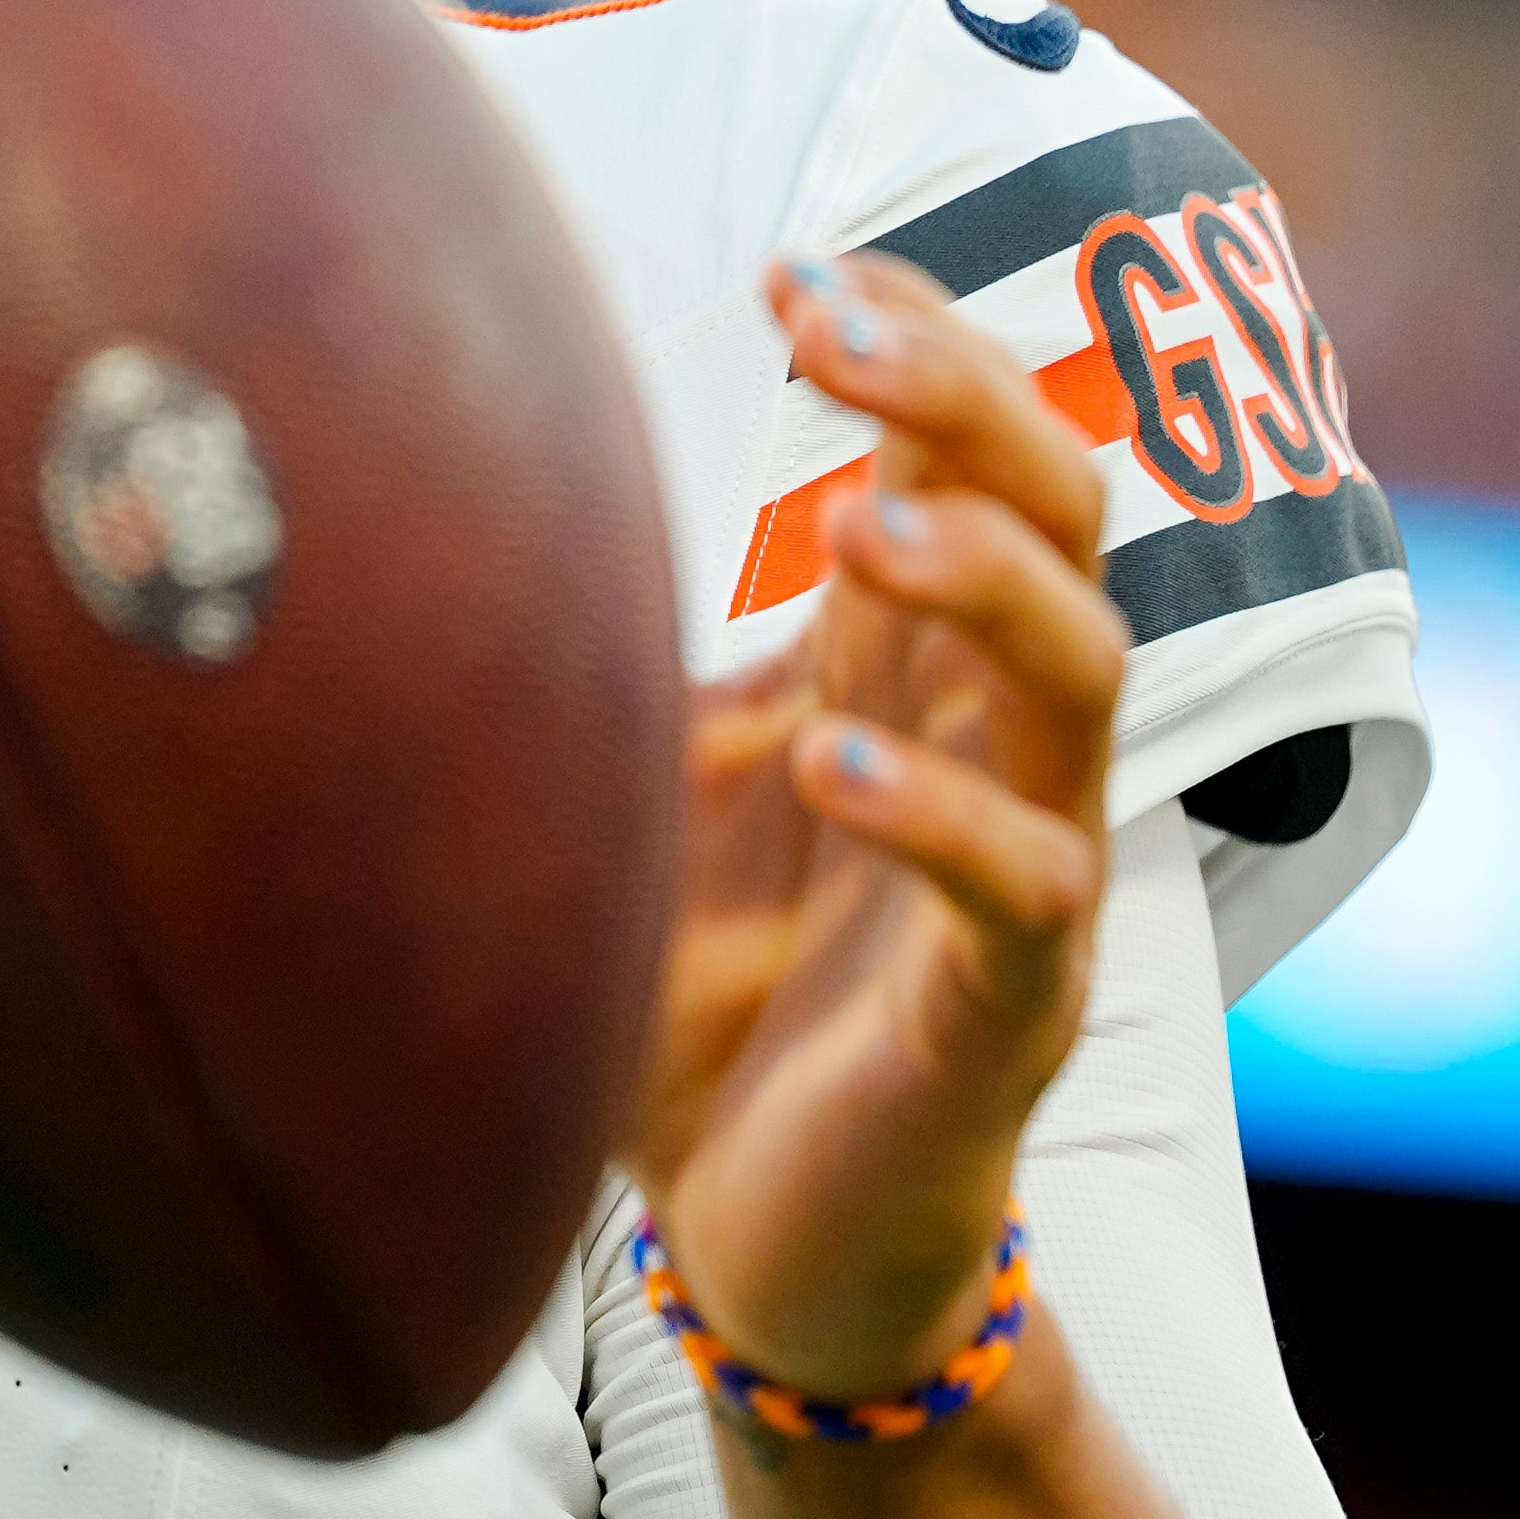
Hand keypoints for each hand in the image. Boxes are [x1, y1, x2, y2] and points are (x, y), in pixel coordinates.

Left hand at [626, 253, 1127, 1403]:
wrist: (763, 1249)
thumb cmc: (700, 996)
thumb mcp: (631, 785)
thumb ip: (595, 649)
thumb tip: (432, 482)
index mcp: (908, 671)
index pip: (975, 456)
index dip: (916, 346)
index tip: (798, 270)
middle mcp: (992, 744)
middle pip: (1065, 516)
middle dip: (970, 397)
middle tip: (834, 325)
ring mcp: (1024, 875)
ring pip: (1087, 674)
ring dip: (983, 577)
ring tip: (864, 524)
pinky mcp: (1007, 1017)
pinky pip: (1021, 893)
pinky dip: (936, 816)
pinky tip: (824, 762)